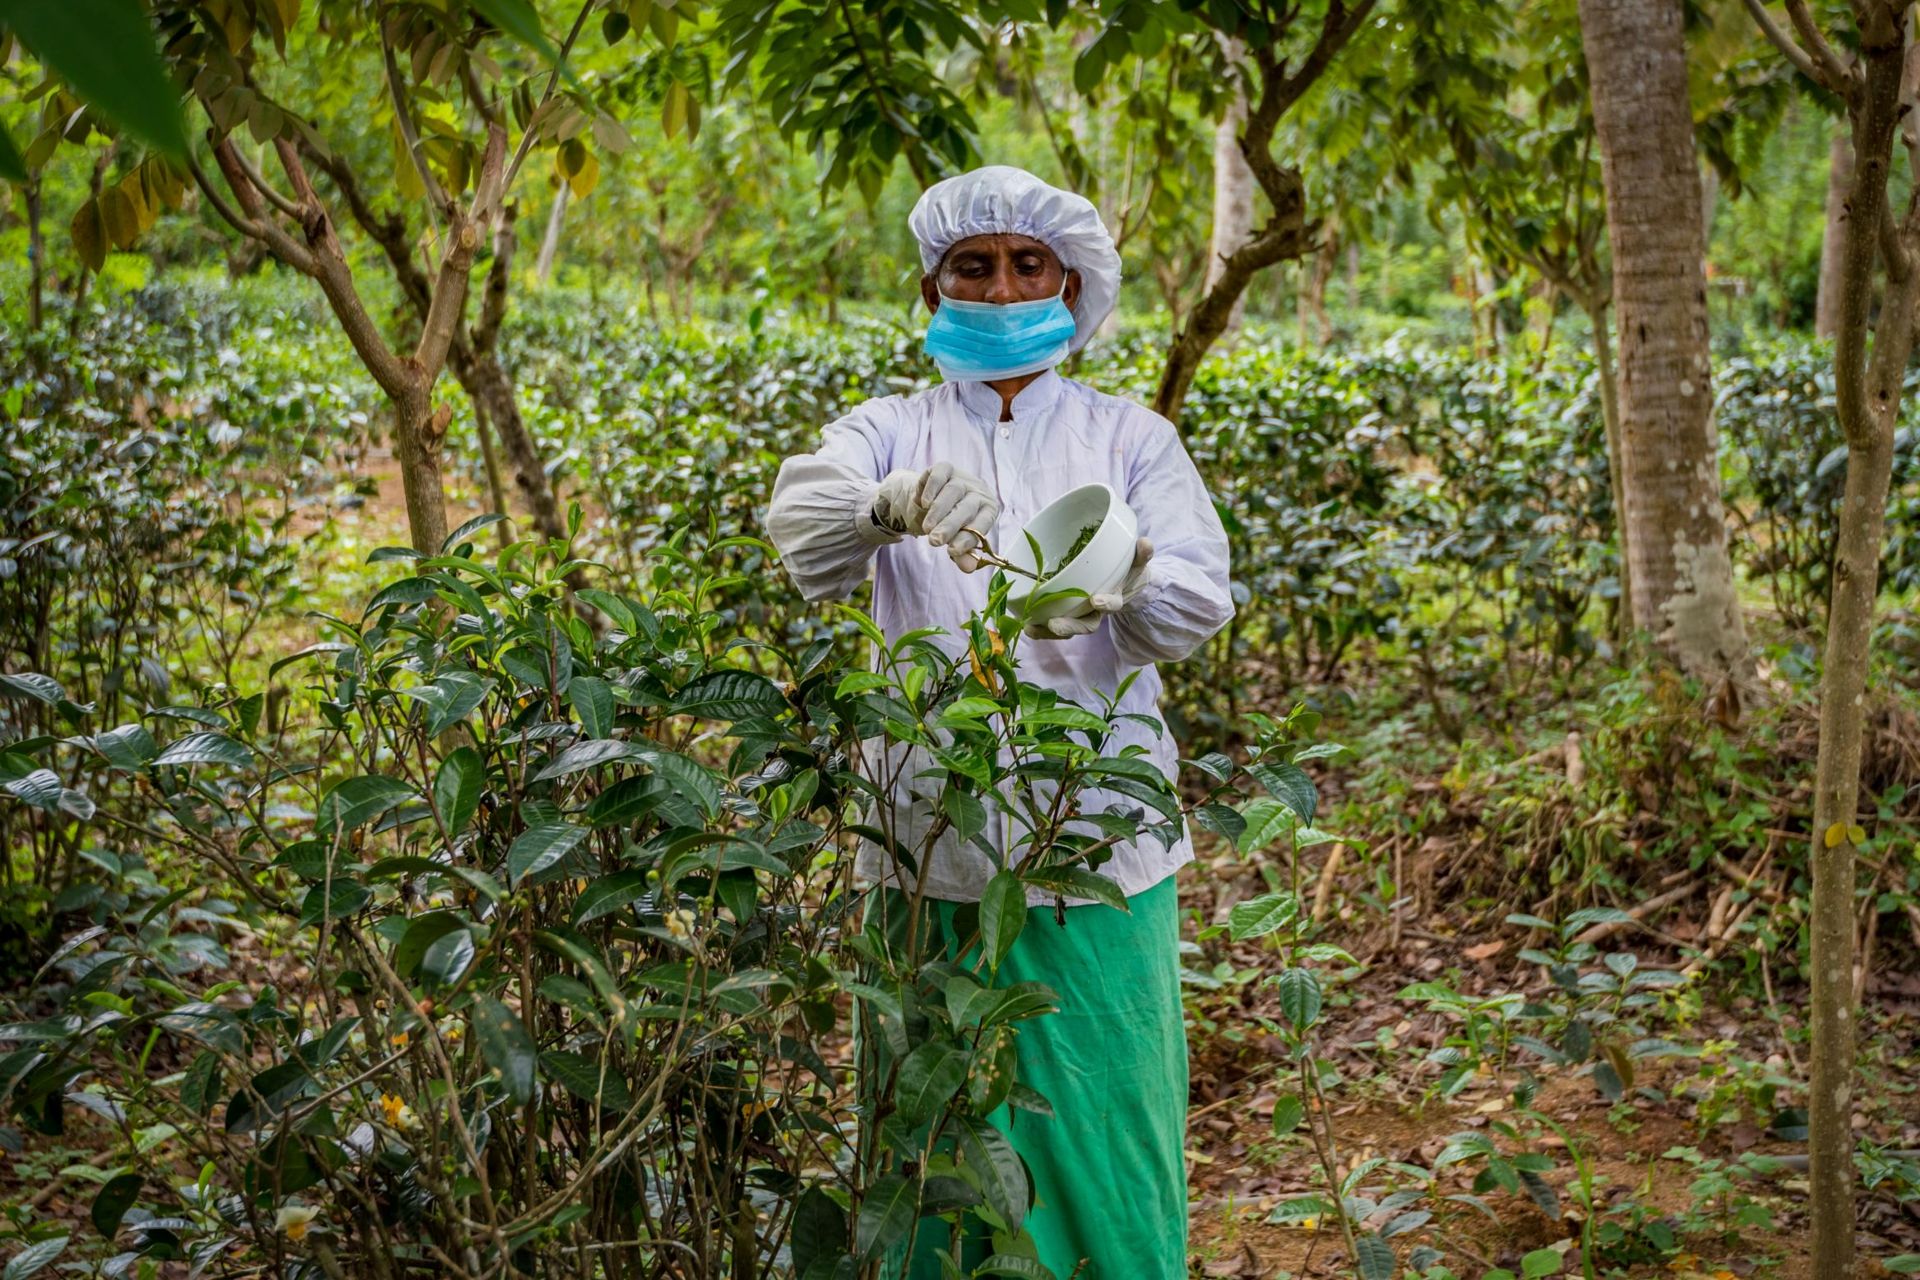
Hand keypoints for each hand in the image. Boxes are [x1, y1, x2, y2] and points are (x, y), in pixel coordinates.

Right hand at [871, 463, 1000, 570]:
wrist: (933, 501)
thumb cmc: (951, 523)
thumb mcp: (956, 539)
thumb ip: (962, 554)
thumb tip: (968, 569)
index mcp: (988, 510)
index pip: (983, 522)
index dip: (969, 537)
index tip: (952, 551)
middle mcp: (978, 491)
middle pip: (967, 507)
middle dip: (950, 525)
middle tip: (935, 542)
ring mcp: (962, 477)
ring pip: (953, 491)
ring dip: (938, 511)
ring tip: (926, 528)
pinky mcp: (945, 468)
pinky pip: (940, 474)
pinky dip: (931, 488)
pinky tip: (923, 503)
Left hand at [1022, 538, 1154, 639]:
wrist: (1123, 583)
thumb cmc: (1128, 570)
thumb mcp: (1137, 561)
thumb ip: (1142, 554)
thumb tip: (1146, 544)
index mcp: (1114, 597)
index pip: (1112, 604)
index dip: (1106, 604)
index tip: (1096, 600)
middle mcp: (1096, 611)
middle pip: (1085, 625)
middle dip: (1069, 626)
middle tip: (1055, 625)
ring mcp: (1080, 614)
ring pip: (1066, 627)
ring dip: (1048, 631)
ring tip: (1031, 628)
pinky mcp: (1065, 612)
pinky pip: (1052, 623)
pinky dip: (1039, 627)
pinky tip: (1024, 624)